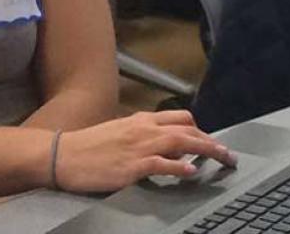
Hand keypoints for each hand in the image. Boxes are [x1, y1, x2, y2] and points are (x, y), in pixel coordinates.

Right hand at [52, 111, 234, 193]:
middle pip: (188, 129)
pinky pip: (162, 164)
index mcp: (141, 120)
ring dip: (207, 149)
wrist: (62, 154)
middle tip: (227, 154)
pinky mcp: (132, 165)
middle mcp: (144, 129)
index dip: (200, 130)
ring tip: (223, 158)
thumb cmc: (88, 147)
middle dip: (211, 141)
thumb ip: (143, 137)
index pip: (180, 118)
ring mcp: (139, 146)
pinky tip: (191, 172)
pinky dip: (180, 167)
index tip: (210, 142)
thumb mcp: (119, 133)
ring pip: (182, 142)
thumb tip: (166, 149)